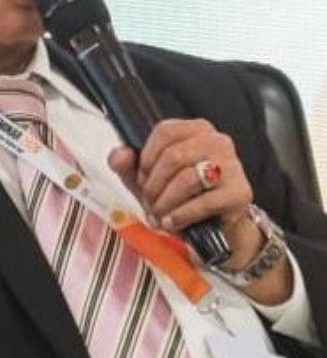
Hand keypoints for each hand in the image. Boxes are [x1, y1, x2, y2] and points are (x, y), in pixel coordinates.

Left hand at [108, 118, 291, 303]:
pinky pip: (203, 202)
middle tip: (149, 203)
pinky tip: (172, 223)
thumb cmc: (181, 197)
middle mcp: (217, 141)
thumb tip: (118, 155)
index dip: (146, 157)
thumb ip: (128, 165)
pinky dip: (181, 216)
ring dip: (165, 203)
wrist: (215, 228)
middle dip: (153, 185)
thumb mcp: (149, 179)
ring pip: (187, 179)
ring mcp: (232, 166)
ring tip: (159, 215)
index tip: (140, 178)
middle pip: (174, 156)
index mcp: (196, 129)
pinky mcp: (239, 192)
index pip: (165, 131)